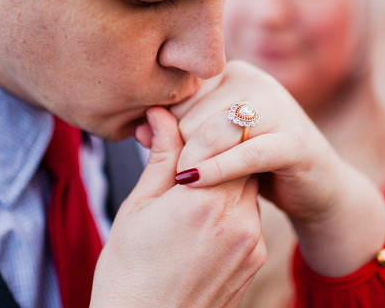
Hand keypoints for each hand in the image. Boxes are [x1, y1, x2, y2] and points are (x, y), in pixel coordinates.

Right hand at [90, 107, 264, 307]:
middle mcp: (237, 218)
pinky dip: (232, 208)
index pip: (224, 135)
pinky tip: (202, 222)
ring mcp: (251, 241)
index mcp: (203, 200)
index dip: (205, 124)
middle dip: (219, 150)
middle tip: (191, 152)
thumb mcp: (138, 206)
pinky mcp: (255, 259)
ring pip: (248, 185)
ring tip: (193, 190)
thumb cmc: (129, 269)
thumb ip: (161, 156)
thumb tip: (162, 114)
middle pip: (242, 158)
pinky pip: (251, 216)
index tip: (187, 121)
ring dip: (227, 178)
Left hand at [170, 61, 384, 276]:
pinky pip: (246, 154)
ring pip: (214, 131)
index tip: (152, 147)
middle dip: (177, 147)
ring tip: (178, 182)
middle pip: (193, 114)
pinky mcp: (294, 140)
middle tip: (170, 173)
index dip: (164, 124)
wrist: (317, 187)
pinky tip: (192, 182)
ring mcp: (279, 107)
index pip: (181, 94)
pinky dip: (216, 170)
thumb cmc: (256, 165)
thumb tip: (138, 126)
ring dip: (191, 160)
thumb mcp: (214, 146)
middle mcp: (257, 81)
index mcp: (234, 74)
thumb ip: (177, 134)